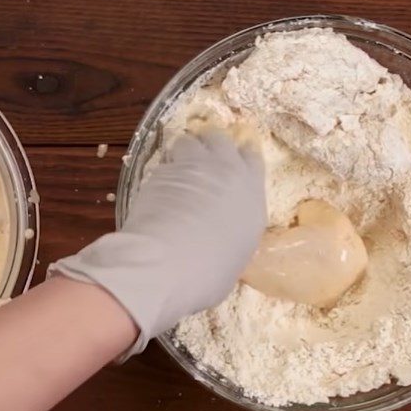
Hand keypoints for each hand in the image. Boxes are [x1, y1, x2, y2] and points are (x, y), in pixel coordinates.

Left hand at [52, 128, 265, 357]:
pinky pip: (165, 162)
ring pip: (189, 142)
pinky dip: (164, 171)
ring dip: (184, 151)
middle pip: (219, 139)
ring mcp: (191, 167)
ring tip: (178, 170)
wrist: (169, 262)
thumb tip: (221, 235)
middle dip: (211, 144)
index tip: (233, 161)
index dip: (241, 157)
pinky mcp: (160, 172)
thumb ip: (233, 232)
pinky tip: (158, 189)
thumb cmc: (211, 270)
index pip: (252, 157)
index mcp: (251, 192)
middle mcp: (224, 170)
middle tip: (202, 158)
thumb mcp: (237, 253)